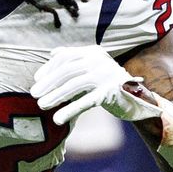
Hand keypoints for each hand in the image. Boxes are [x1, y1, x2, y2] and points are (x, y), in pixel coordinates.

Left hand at [32, 46, 160, 125]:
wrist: (138, 99)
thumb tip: (53, 52)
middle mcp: (100, 61)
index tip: (36, 80)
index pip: (66, 57)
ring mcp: (106, 75)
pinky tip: (57, 119)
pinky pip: (85, 101)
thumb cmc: (109, 83)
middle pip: (67, 70)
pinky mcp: (110, 93)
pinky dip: (69, 110)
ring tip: (42, 105)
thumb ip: (75, 59)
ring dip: (55, 96)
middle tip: (34, 94)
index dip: (49, 68)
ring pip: (74, 85)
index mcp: (93, 52)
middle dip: (48, 83)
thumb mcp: (93, 67)